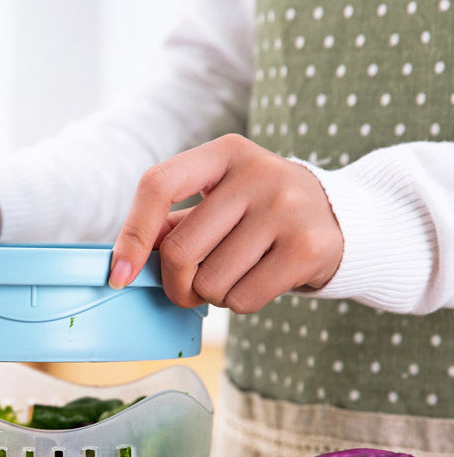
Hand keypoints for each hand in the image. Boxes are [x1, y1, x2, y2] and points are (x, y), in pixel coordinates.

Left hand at [109, 134, 343, 312]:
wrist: (338, 220)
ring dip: (213, 294)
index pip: (158, 185)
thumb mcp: (217, 203)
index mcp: (224, 153)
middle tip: (190, 287)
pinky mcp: (308, 247)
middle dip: (176, 283)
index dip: (131, 235)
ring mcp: (287, 207)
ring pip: (211, 283)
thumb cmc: (257, 215)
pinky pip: (243, 299)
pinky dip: (240, 303)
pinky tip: (260, 281)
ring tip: (237, 273)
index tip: (120, 275)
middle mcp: (257, 172)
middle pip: (180, 251)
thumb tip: (123, 264)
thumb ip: (171, 226)